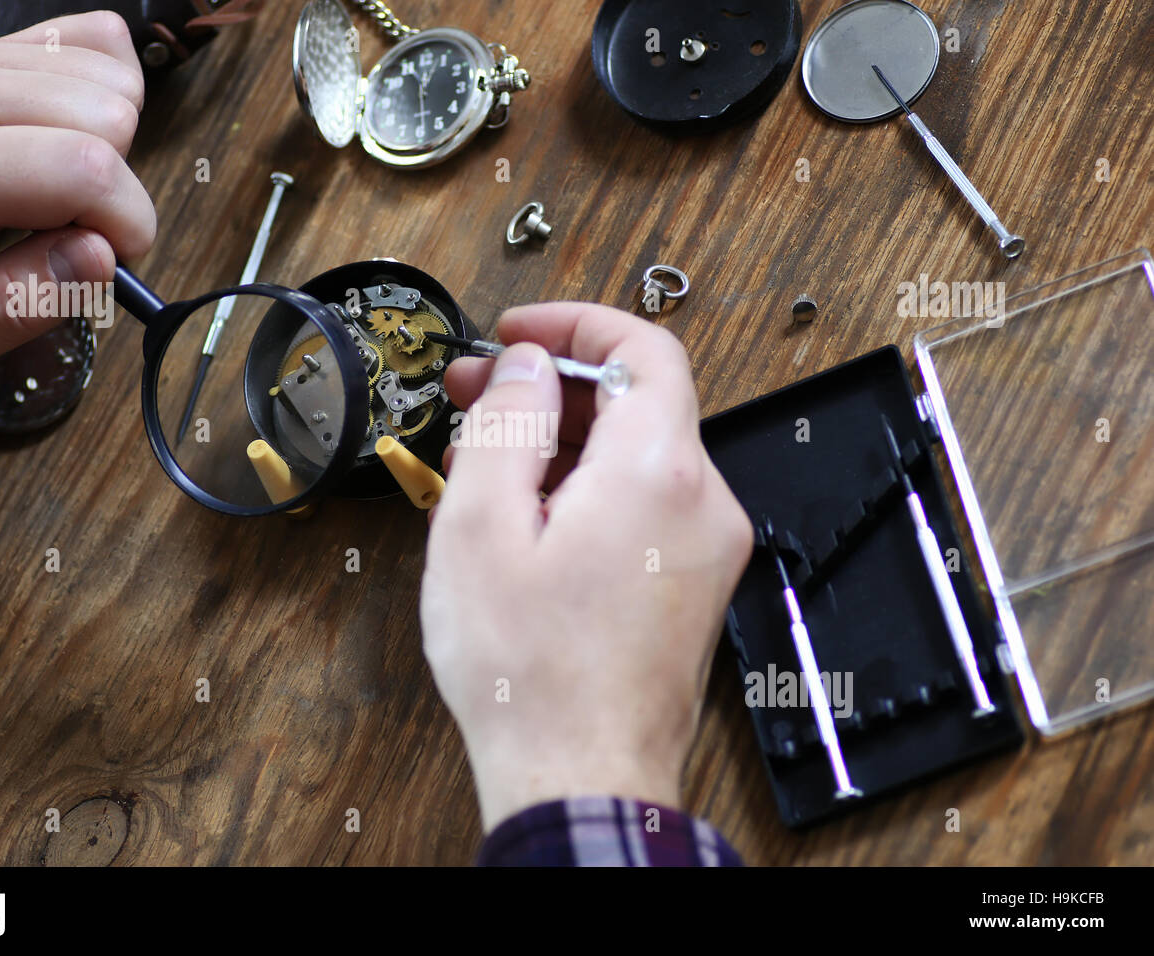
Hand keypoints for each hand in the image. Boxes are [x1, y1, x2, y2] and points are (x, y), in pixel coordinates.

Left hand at [0, 11, 155, 399]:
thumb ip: (3, 314)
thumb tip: (98, 257)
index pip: (88, 171)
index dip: (125, 229)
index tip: (103, 266)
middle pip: (112, 120)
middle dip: (115, 191)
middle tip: (69, 234)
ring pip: (113, 84)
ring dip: (109, 149)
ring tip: (56, 193)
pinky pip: (95, 47)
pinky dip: (102, 100)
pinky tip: (62, 145)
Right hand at [421, 302, 753, 830]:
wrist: (582, 782)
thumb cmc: (531, 676)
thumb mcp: (481, 529)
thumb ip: (507, 423)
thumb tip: (528, 366)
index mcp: (658, 473)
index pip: (643, 347)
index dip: (574, 323)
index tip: (516, 333)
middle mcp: (703, 504)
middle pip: (638, 400)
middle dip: (552, 387)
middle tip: (478, 397)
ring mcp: (707, 550)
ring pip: (638, 454)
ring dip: (564, 440)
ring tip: (485, 464)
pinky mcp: (694, 586)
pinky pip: (645, 504)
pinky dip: (588, 488)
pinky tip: (526, 516)